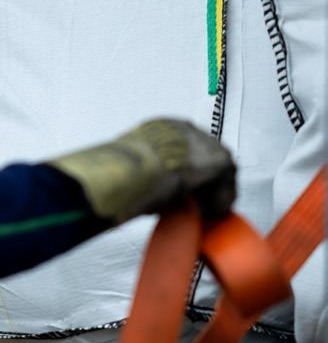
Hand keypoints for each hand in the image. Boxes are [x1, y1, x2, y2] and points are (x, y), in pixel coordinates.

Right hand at [48, 119, 235, 222]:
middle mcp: (185, 129)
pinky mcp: (219, 160)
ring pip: (217, 170)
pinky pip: (225, 184)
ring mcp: (205, 143)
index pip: (180, 148)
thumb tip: (122, 194)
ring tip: (205, 212)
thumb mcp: (124, 169)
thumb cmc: (116, 171)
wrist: (128, 170)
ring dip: (212, 191)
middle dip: (203, 180)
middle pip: (204, 156)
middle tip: (197, 203)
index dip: (182, 171)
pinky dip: (220, 200)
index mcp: (160, 128)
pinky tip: (211, 214)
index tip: (179, 188)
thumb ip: (133, 174)